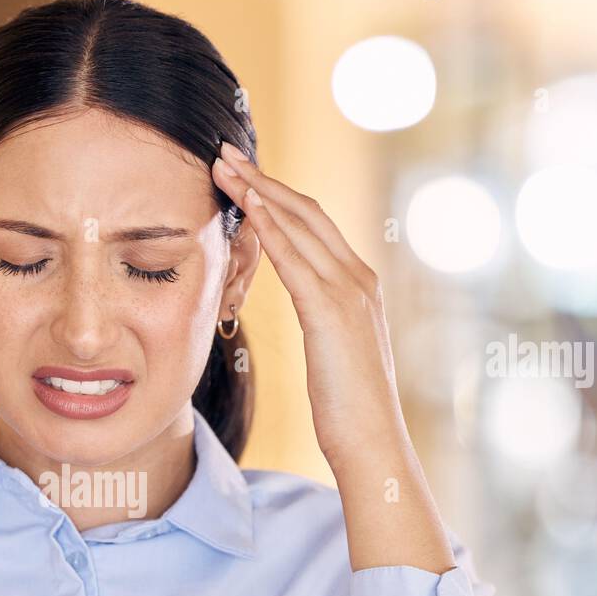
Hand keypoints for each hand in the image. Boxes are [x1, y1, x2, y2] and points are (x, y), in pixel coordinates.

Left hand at [210, 141, 405, 471]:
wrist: (373, 442)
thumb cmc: (349, 409)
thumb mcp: (336, 354)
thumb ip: (327, 322)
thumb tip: (313, 315)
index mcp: (359, 286)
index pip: (315, 226)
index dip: (278, 196)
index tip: (245, 174)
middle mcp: (358, 278)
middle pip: (306, 211)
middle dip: (264, 178)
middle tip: (225, 152)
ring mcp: (349, 292)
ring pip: (299, 225)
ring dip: (258, 190)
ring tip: (223, 166)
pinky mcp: (332, 312)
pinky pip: (295, 258)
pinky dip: (270, 226)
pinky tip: (246, 204)